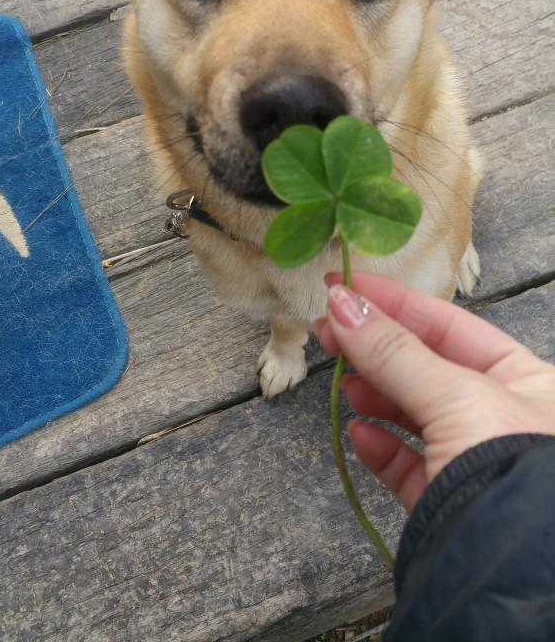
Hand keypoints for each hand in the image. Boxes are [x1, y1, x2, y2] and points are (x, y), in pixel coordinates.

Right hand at [314, 273, 554, 512]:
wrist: (511, 566)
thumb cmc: (507, 462)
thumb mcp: (453, 394)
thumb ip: (393, 351)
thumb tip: (341, 304)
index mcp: (526, 379)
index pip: (450, 325)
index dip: (395, 302)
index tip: (345, 285)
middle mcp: (506, 415)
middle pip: (428, 367)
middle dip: (376, 348)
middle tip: (326, 329)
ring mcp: (477, 460)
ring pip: (414, 414)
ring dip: (375, 395)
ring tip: (344, 383)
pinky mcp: (450, 501)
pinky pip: (409, 465)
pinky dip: (380, 447)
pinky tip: (358, 434)